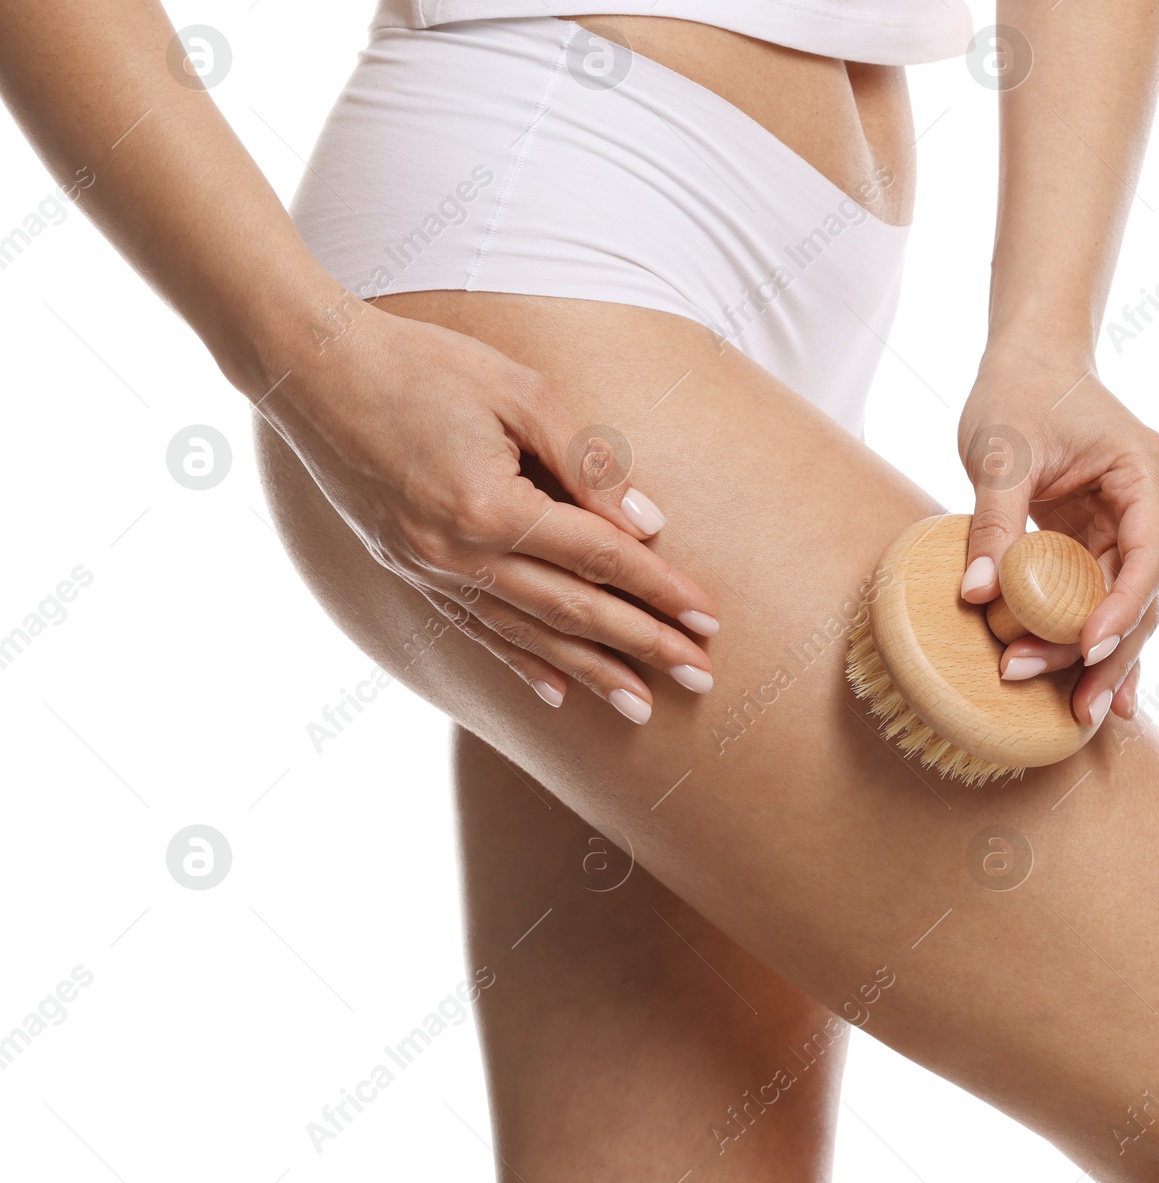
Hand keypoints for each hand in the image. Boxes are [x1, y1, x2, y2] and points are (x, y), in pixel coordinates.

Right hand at [253, 298, 718, 722]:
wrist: (313, 367)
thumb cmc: (424, 363)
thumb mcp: (520, 392)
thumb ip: (588, 462)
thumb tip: (649, 526)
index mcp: (490, 507)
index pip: (599, 559)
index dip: (661, 590)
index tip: (709, 620)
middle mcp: (458, 554)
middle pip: (573, 610)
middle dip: (643, 647)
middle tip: (700, 678)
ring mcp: (428, 571)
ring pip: (528, 635)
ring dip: (590, 673)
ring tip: (642, 707)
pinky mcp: (408, 572)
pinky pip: (476, 631)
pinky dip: (521, 664)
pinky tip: (556, 693)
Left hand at [956, 343, 1158, 726]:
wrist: (1029, 358)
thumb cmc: (1018, 389)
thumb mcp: (998, 451)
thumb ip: (993, 520)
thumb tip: (977, 594)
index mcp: (1144, 472)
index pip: (1150, 551)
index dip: (1123, 606)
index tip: (1086, 646)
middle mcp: (1151, 504)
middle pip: (1141, 592)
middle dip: (1107, 650)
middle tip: (1071, 702)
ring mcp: (1129, 525)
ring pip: (1126, 605)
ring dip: (1102, 659)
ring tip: (1079, 715)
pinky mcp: (1101, 540)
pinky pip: (1104, 598)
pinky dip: (1097, 643)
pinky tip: (1099, 697)